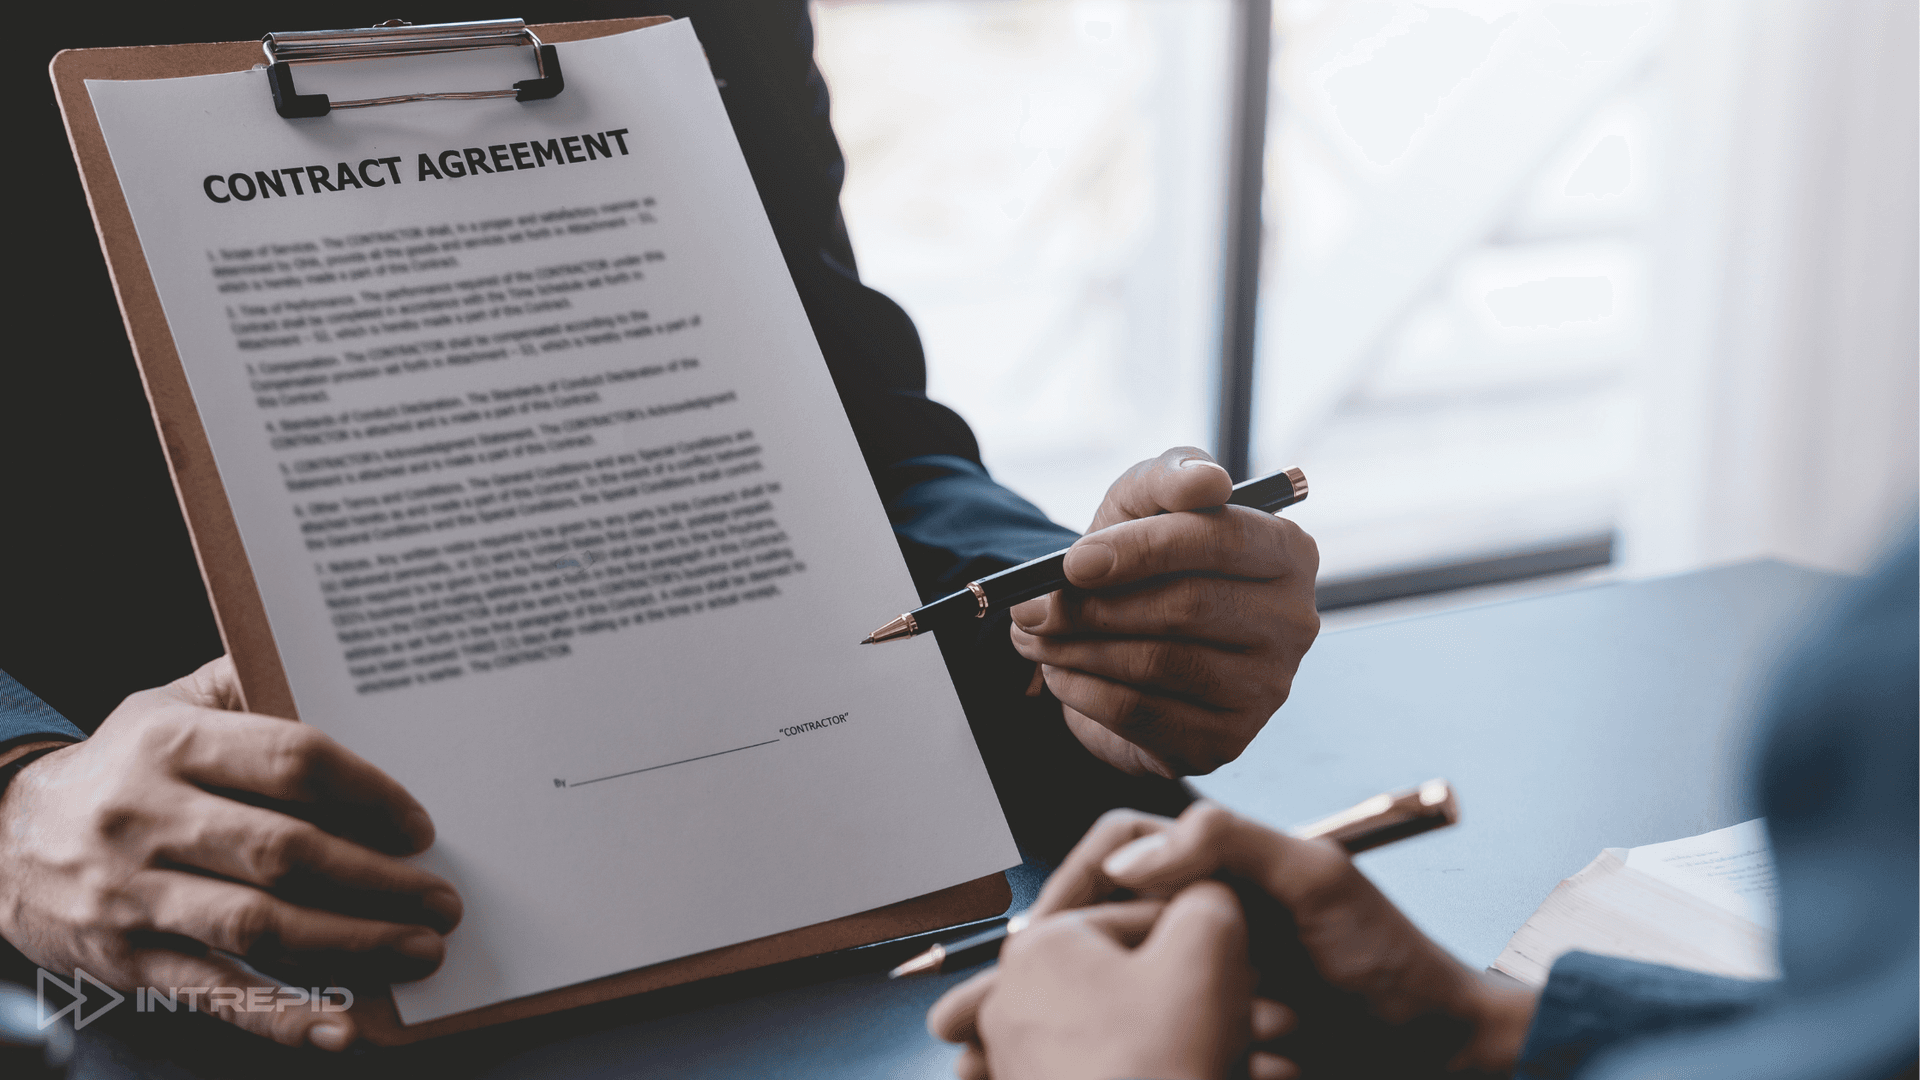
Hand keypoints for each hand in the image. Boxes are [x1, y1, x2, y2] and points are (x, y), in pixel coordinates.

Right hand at [0, 656, 460, 1050]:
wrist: (3, 836)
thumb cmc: (121, 766)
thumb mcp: (167, 705)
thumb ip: (247, 683)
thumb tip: (340, 673)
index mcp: (173, 742)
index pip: (292, 761)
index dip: (368, 794)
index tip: (418, 826)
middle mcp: (149, 816)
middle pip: (287, 851)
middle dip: (378, 881)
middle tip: (442, 900)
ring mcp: (134, 892)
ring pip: (260, 925)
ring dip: (352, 944)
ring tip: (418, 949)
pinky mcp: (126, 958)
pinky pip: (215, 993)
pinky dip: (282, 1015)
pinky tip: (340, 1026)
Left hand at [928, 885, 1265, 1079]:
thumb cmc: (1161, 1070)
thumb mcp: (1207, 956)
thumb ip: (1209, 899)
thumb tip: (1205, 892)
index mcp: (1042, 944)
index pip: (1142, 917)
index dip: (1207, 942)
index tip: (1246, 973)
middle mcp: (1015, 998)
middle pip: (1134, 978)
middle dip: (1202, 999)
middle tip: (1261, 1023)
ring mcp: (1022, 1057)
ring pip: (1131, 1029)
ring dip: (1195, 1039)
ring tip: (1250, 1061)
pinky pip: (1114, 1069)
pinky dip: (1164, 1072)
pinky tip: (1219, 1076)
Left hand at [1011, 447, 1318, 776]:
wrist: (1128, 636)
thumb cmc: (1145, 559)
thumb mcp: (1145, 503)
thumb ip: (1169, 477)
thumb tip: (1205, 483)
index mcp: (1287, 551)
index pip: (1221, 540)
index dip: (1141, 549)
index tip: (1073, 561)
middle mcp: (1293, 622)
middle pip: (1187, 608)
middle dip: (1093, 607)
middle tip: (1029, 607)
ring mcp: (1266, 689)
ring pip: (1159, 664)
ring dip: (1078, 649)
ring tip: (1036, 636)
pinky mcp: (1227, 740)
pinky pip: (1143, 715)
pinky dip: (1084, 692)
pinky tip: (1060, 672)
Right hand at [1025, 804, 1539, 1076]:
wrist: (1442, 1056)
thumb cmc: (1390, 963)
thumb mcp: (1317, 882)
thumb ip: (1230, 844)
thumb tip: (1126, 856)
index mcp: (1211, 870)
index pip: (1112, 855)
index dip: (1063, 892)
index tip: (1029, 944)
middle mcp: (1194, 923)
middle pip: (1082, 937)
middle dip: (1015, 982)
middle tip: (959, 1028)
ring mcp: (1196, 986)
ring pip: (1091, 1001)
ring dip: (1027, 1035)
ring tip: (976, 1072)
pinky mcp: (1203, 1041)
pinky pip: (1128, 1047)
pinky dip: (1072, 1067)